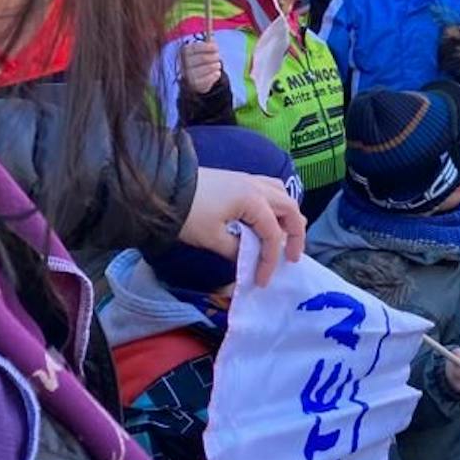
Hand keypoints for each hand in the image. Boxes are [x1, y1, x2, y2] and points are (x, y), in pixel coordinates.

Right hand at [179, 40, 222, 93]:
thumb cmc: (200, 61)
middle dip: (214, 57)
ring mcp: (189, 75)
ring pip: (209, 68)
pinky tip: (215, 73)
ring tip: (216, 65)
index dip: (208, 47)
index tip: (216, 47)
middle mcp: (184, 64)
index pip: (196, 48)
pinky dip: (216, 74)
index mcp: (184, 52)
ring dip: (216, 66)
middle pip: (204, 58)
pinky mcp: (195, 85)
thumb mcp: (202, 50)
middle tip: (217, 57)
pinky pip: (211, 78)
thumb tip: (212, 37)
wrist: (194, 79)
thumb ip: (207, 43)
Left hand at [179, 167, 305, 287]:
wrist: (163, 186)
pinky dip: (276, 204)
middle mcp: (257, 186)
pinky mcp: (238, 178)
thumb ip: (236, 250)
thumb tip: (247, 260)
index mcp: (254, 201)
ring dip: (288, 215)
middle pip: (290, 209)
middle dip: (296, 235)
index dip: (271, 260)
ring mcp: (248, 179)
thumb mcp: (212, 238)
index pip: (273, 234)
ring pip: (282, 194)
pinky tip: (267, 216)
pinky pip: (269, 188)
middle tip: (292, 257)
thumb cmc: (189, 213)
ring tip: (284, 234)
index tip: (261, 281)